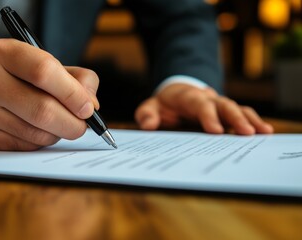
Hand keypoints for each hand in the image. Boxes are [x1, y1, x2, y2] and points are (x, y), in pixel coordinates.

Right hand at [0, 39, 98, 149]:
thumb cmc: (28, 78)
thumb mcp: (54, 66)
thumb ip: (81, 80)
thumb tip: (91, 105)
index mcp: (5, 52)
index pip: (44, 71)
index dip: (73, 93)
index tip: (89, 108)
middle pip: (42, 109)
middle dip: (72, 123)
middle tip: (82, 125)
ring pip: (37, 132)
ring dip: (59, 133)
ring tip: (61, 124)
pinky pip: (27, 145)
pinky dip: (43, 141)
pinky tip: (42, 130)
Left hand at [135, 83, 273, 134]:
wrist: (176, 95)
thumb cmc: (164, 104)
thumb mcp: (150, 107)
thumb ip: (147, 114)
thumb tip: (148, 125)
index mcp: (188, 97)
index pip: (200, 104)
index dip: (208, 116)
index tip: (216, 131)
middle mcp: (207, 99)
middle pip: (223, 105)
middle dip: (235, 118)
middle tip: (246, 133)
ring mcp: (218, 105)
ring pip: (236, 108)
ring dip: (250, 119)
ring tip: (263, 132)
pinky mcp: (225, 113)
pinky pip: (241, 114)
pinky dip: (252, 121)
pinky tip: (265, 131)